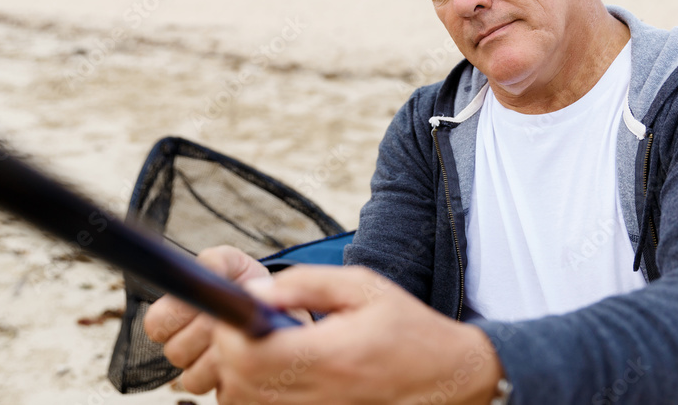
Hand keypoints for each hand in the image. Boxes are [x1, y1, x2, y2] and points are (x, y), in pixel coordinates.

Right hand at [142, 245, 269, 392]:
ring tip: (240, 337)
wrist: (272, 306)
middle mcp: (185, 345)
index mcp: (176, 315)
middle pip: (176, 352)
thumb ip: (213, 261)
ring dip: (220, 357)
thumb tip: (205, 271)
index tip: (199, 306)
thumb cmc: (244, 284)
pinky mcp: (226, 389)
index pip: (155, 325)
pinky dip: (239, 377)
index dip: (175, 317)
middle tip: (227, 319)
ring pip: (194, 378)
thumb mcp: (230, 263)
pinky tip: (249, 356)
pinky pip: (223, 393)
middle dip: (204, 333)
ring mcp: (203, 370)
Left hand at [209, 265, 505, 404]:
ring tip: (262, 348)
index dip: (231, 332)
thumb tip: (256, 291)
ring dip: (238, 376)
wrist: (447, 376)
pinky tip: (275, 371)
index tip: (237, 311)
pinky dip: (255, 395)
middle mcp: (322, 395)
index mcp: (333, 356)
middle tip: (246, 326)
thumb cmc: (408, 328)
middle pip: (240, 385)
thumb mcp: (363, 287)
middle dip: (229, 352)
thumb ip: (307, 284)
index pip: (253, 355)